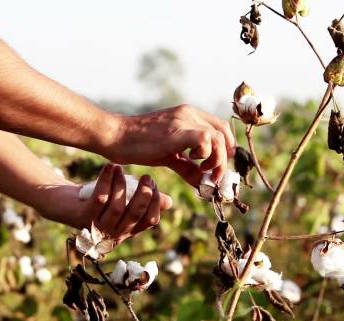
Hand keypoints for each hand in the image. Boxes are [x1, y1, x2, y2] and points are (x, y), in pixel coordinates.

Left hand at [39, 164, 171, 243]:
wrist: (62, 202)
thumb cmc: (95, 200)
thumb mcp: (122, 200)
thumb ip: (143, 201)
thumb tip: (168, 202)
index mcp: (126, 230)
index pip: (149, 221)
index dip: (154, 202)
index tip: (152, 183)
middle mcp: (112, 233)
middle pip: (134, 215)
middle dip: (143, 194)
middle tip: (145, 176)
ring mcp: (96, 227)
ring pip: (117, 207)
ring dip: (122, 185)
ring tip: (121, 168)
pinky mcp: (82, 217)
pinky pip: (100, 198)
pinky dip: (107, 181)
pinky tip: (110, 168)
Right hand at [105, 104, 235, 184]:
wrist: (116, 137)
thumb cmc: (138, 145)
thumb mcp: (169, 156)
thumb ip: (187, 167)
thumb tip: (202, 183)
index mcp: (188, 115)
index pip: (220, 126)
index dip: (226, 146)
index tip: (219, 165)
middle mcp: (189, 114)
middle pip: (224, 132)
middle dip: (225, 157)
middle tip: (215, 174)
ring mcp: (184, 120)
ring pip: (218, 137)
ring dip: (217, 160)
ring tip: (204, 172)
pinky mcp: (178, 131)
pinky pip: (206, 139)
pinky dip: (206, 155)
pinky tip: (192, 161)